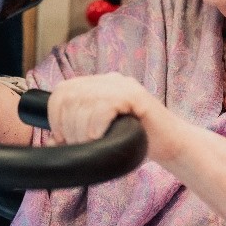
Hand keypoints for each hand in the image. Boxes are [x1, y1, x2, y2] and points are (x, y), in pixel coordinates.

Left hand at [47, 72, 186, 162]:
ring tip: (93, 143)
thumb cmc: (138, 142)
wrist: (173, 145)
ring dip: (81, 129)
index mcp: (99, 85)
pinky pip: (104, 106)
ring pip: (84, 101)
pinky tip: (102, 137)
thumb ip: (80, 134)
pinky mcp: (136, 96)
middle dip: (68, 126)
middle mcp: (109, 80)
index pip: (62, 91)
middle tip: (80, 145)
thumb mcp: (103, 137)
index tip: (62, 137)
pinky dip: (97, 125)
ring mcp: (123, 85)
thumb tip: (52, 142)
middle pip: (69, 96)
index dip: (55, 115)